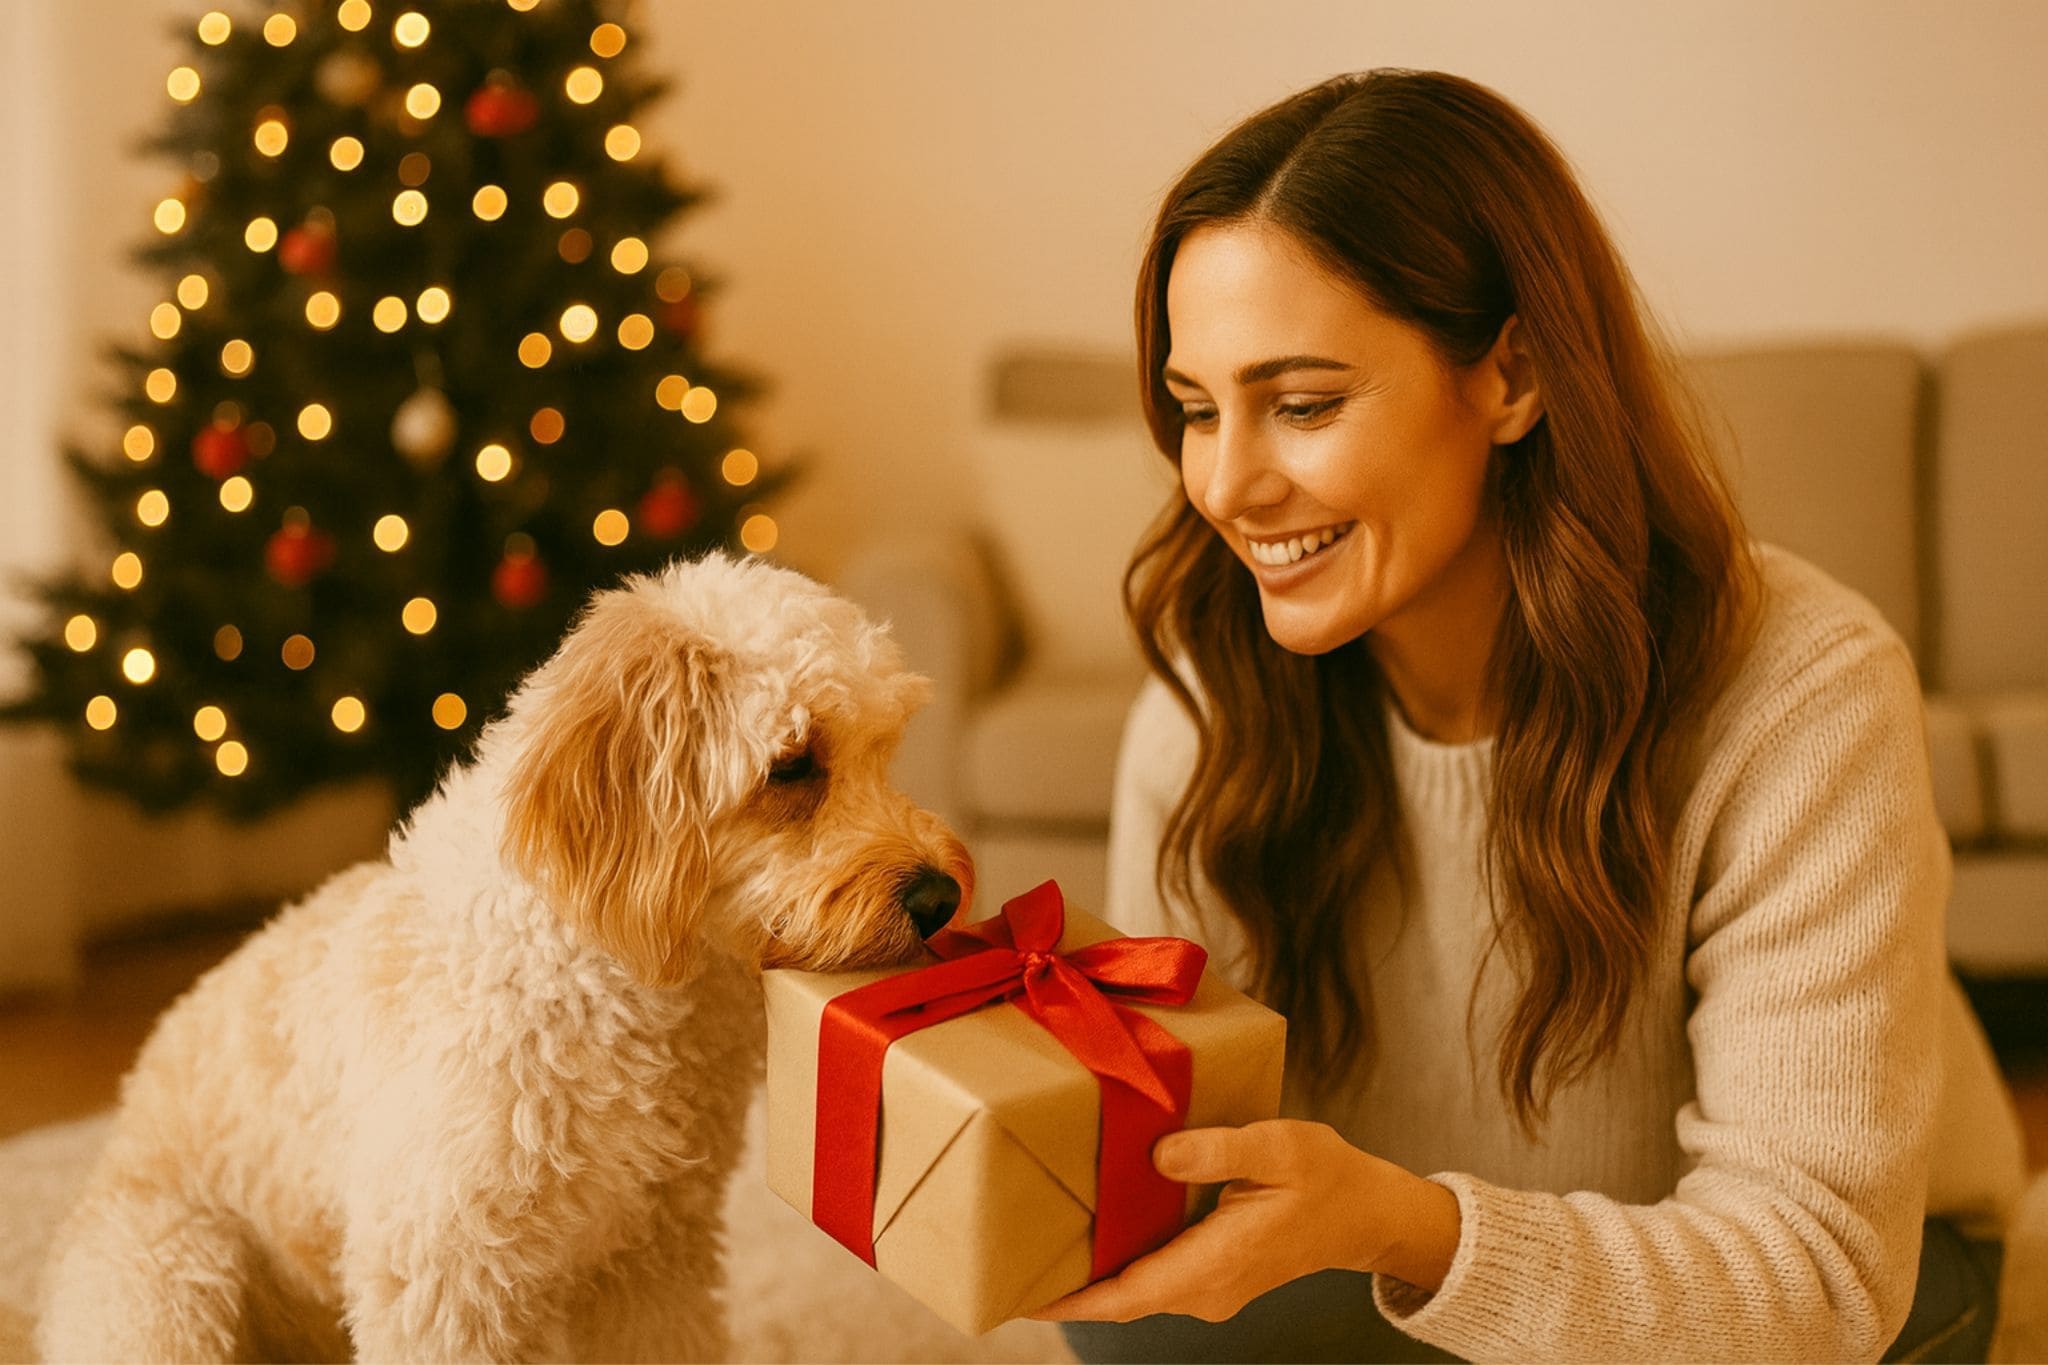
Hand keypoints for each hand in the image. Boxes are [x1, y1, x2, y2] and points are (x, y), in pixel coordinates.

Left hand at [1028, 1119, 1460, 1323]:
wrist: (1370, 1213)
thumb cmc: (1328, 1178)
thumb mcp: (1278, 1147)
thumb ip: (1218, 1150)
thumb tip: (1159, 1155)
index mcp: (1215, 1263)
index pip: (1127, 1295)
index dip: (1072, 1300)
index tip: (1023, 1296)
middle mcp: (1207, 1288)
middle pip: (1122, 1298)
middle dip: (1068, 1287)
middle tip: (1011, 1258)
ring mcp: (1211, 1286)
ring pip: (1137, 1289)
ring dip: (1093, 1275)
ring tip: (1041, 1243)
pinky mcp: (1215, 1273)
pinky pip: (1155, 1276)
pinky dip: (1121, 1263)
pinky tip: (1097, 1231)